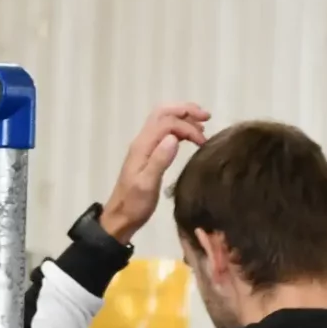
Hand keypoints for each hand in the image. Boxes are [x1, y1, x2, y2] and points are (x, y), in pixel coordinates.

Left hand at [99, 103, 210, 241]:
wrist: (120, 217)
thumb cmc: (134, 204)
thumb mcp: (147, 185)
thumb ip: (159, 160)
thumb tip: (174, 137)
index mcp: (142, 146)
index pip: (167, 123)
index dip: (187, 126)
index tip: (203, 141)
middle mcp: (142, 141)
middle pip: (163, 113)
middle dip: (185, 110)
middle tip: (206, 117)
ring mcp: (145, 146)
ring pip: (163, 120)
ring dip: (183, 117)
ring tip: (203, 125)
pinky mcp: (149, 153)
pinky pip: (164, 132)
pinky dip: (179, 128)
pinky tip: (191, 138)